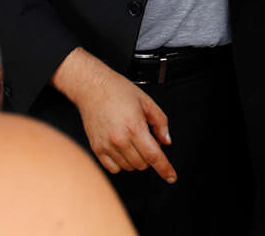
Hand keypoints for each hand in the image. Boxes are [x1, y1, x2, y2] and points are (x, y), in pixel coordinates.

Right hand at [53, 49, 175, 182]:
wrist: (93, 88)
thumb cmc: (118, 91)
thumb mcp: (147, 102)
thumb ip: (160, 123)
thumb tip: (166, 141)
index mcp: (135, 127)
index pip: (154, 156)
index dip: (165, 169)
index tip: (171, 177)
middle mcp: (120, 140)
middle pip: (143, 164)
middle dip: (149, 155)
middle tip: (146, 138)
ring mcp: (107, 146)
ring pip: (129, 167)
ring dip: (136, 159)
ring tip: (132, 139)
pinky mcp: (97, 149)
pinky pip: (113, 168)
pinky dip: (121, 163)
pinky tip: (122, 148)